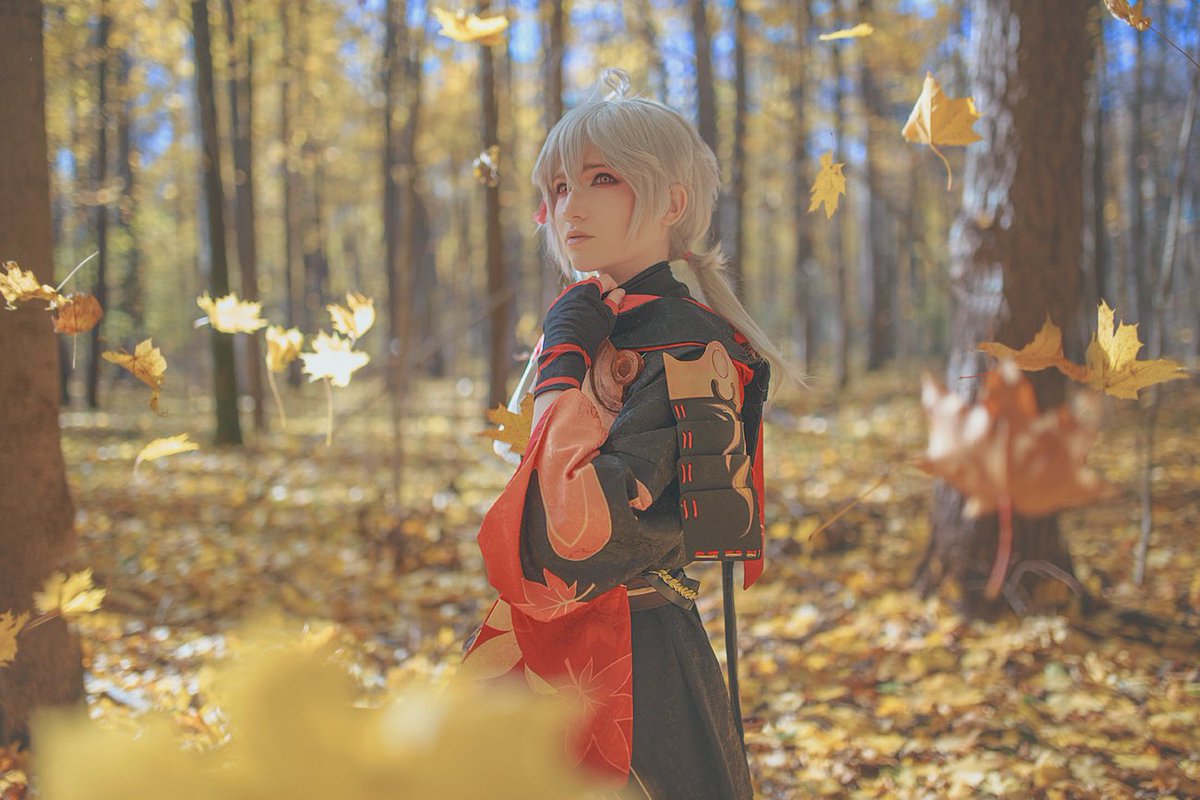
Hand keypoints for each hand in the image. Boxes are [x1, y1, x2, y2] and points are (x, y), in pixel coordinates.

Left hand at [533, 274, 625, 396]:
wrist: (566, 348)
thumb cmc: (590, 332)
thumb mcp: (608, 317)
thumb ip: (615, 301)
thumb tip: (619, 292)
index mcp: (588, 288)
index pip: (606, 280)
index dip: (614, 287)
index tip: (616, 296)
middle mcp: (573, 289)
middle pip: (591, 285)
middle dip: (599, 293)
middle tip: (605, 307)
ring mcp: (561, 299)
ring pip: (578, 294)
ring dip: (586, 301)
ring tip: (592, 316)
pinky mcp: (554, 309)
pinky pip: (567, 304)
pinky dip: (575, 309)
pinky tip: (579, 321)